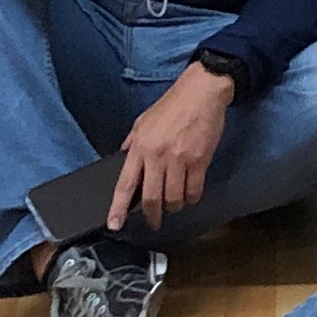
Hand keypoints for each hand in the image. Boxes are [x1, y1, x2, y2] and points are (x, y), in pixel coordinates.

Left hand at [110, 61, 234, 231]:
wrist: (202, 91)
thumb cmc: (172, 105)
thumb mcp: (143, 121)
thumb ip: (132, 143)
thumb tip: (123, 162)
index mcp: (140, 147)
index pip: (125, 184)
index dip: (118, 208)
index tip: (114, 224)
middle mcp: (158, 156)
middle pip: (152, 199)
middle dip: (152, 216)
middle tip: (154, 222)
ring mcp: (180, 159)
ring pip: (174, 199)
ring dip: (174, 206)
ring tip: (175, 203)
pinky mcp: (200, 161)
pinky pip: (194, 191)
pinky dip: (191, 197)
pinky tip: (190, 193)